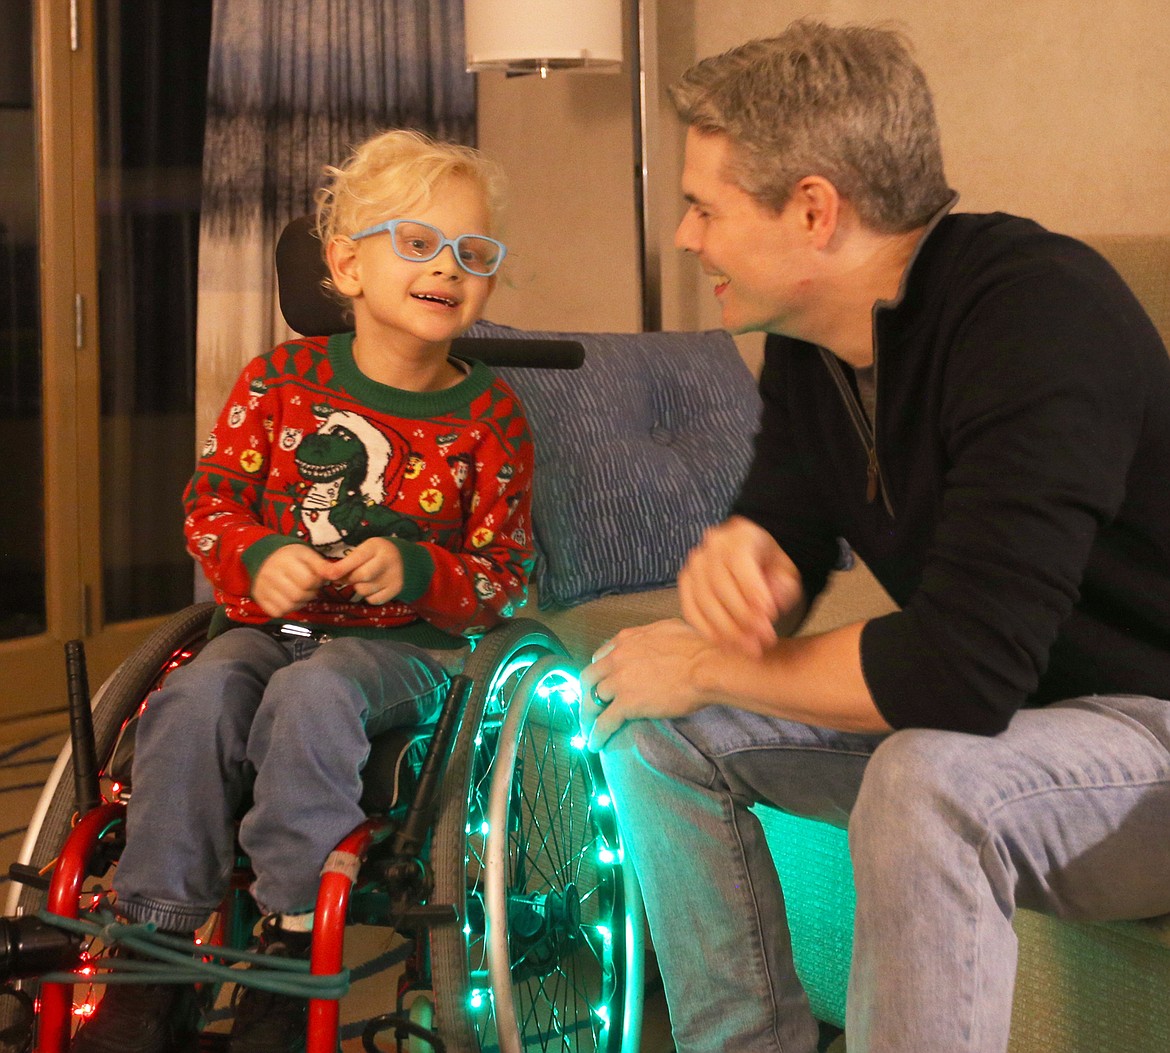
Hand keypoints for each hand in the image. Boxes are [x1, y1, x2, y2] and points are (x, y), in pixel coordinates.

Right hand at [252, 544, 331, 617]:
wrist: (264, 555)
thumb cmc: (291, 555)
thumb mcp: (307, 554)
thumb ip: (322, 565)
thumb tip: (336, 574)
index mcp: (285, 561)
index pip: (307, 581)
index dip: (315, 582)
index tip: (315, 578)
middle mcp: (271, 575)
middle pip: (298, 595)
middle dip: (309, 593)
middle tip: (308, 587)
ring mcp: (262, 588)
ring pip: (288, 606)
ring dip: (299, 603)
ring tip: (299, 592)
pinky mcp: (259, 599)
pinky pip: (277, 612)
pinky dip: (286, 608)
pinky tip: (288, 599)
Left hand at [324, 538, 404, 604]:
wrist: (406, 559)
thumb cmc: (377, 553)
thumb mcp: (365, 549)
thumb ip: (348, 561)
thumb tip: (328, 575)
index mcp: (376, 546)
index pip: (356, 559)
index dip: (340, 568)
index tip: (328, 575)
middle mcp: (388, 560)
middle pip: (359, 577)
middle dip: (349, 579)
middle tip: (347, 577)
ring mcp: (394, 576)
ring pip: (364, 590)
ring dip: (359, 587)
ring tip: (366, 579)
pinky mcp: (397, 589)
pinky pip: (373, 600)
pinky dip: (369, 596)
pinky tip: (374, 586)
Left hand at [579, 619, 714, 750]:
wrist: (706, 667)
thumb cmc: (698, 647)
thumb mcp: (668, 628)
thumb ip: (651, 635)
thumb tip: (654, 639)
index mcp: (626, 640)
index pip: (600, 657)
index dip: (599, 673)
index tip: (601, 683)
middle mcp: (616, 658)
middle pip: (589, 678)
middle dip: (586, 694)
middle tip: (589, 708)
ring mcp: (619, 681)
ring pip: (592, 701)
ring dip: (587, 717)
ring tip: (588, 730)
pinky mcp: (627, 704)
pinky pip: (604, 722)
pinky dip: (596, 735)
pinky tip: (595, 744)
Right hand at [677, 516, 802, 656]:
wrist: (753, 557)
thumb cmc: (771, 565)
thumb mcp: (787, 571)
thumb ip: (784, 586)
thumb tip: (772, 604)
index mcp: (739, 536)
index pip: (739, 561)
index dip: (752, 590)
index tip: (769, 615)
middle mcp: (710, 547)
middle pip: (719, 585)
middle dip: (743, 617)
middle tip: (765, 638)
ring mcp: (694, 566)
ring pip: (703, 601)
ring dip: (727, 630)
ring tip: (751, 648)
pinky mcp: (686, 585)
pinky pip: (691, 611)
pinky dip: (709, 632)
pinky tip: (729, 645)